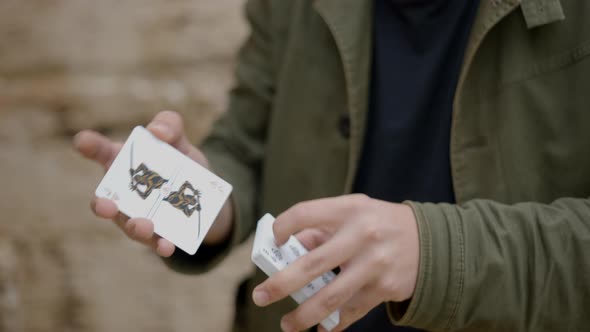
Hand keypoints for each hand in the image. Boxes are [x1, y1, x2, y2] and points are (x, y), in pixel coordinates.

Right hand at [73, 110, 233, 256]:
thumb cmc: (181, 163)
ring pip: (129, 225)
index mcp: (122, 163)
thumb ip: (169, 124)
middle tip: (105, 205)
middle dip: (102, 204)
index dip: (90, 146)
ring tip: (144, 226)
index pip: (100, 152)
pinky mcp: (156, 235)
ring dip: (135, 227)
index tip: (83, 141)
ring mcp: (136, 216)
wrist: (204, 197)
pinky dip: (160, 245)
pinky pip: (155, 242)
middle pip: (104, 200)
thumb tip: (157, 132)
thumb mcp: (180, 141)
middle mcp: (122, 193)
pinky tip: (167, 247)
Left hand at [252, 194, 418, 331]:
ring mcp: (374, 263)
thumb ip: (322, 228)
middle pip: (312, 263)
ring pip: (331, 297)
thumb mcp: (354, 213)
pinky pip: (352, 310)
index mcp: (349, 209)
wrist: (430, 242)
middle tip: (260, 296)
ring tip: (287, 325)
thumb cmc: (379, 224)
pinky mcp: (385, 287)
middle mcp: (362, 235)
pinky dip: (334, 323)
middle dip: (281, 284)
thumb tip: (288, 250)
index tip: (274, 242)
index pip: (305, 213)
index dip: (283, 227)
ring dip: (304, 315)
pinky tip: (321, 327)